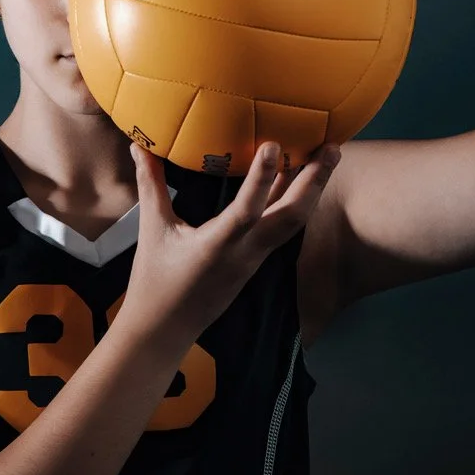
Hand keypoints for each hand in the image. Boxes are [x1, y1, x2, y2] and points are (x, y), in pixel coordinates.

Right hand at [115, 140, 341, 351]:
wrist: (165, 330)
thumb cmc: (155, 281)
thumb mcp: (153, 229)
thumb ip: (150, 184)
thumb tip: (140, 146)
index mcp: (216, 246)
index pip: (246, 210)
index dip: (261, 178)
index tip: (273, 145)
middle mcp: (244, 253)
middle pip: (291, 218)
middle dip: (315, 181)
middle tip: (333, 146)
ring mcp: (254, 259)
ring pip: (293, 223)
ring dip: (312, 190)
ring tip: (328, 156)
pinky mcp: (256, 262)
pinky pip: (282, 228)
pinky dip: (294, 201)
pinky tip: (298, 179)